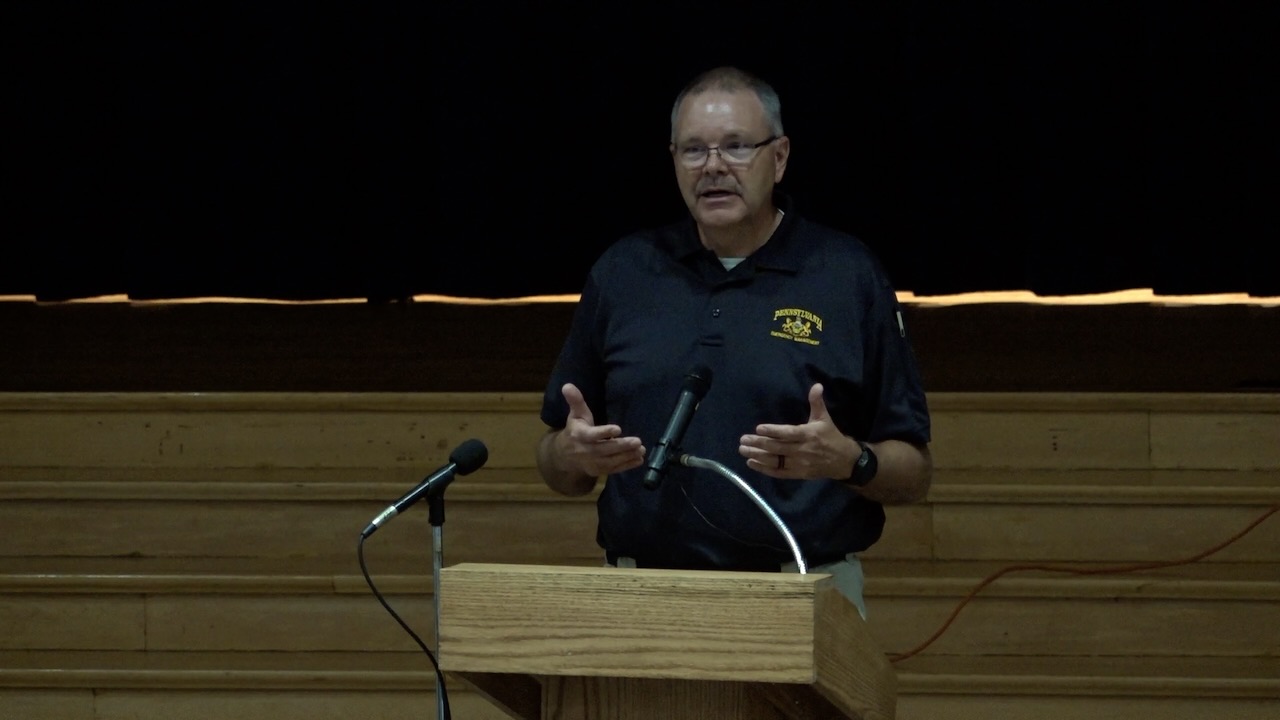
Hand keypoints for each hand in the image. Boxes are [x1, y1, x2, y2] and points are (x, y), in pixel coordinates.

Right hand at [552, 383, 645, 477]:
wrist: (564, 456)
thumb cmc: (574, 430)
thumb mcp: (575, 414)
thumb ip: (575, 400)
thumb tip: (567, 385)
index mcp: (579, 435)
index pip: (592, 435)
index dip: (604, 432)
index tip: (618, 429)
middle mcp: (585, 450)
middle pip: (604, 449)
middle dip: (621, 446)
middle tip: (637, 441)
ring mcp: (591, 463)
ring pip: (610, 461)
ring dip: (627, 456)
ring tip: (641, 450)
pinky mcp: (597, 470)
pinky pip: (613, 469)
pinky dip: (626, 466)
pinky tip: (638, 460)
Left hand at [738, 383, 856, 479]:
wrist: (843, 461)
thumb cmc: (830, 436)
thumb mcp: (824, 418)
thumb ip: (817, 402)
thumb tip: (817, 385)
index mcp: (808, 434)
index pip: (788, 433)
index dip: (773, 431)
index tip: (758, 428)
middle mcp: (802, 450)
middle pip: (777, 447)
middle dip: (758, 443)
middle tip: (743, 440)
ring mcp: (799, 464)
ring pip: (775, 460)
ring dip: (757, 456)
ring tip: (743, 450)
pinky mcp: (797, 474)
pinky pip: (778, 472)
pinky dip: (764, 469)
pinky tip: (752, 463)